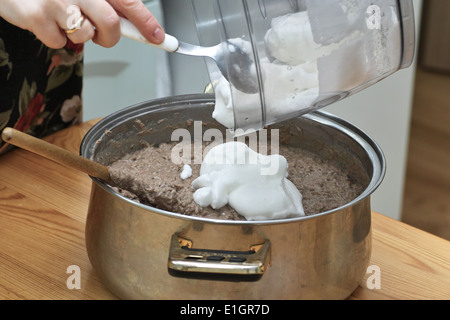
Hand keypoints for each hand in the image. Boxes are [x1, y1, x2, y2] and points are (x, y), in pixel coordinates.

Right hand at [0, 0, 164, 47]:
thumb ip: (105, 2)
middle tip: (101, 35)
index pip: (128, 1)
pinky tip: (46, 20)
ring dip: (80, 35)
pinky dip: (55, 38)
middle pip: (110, 25)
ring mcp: (56, 2)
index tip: (159, 38)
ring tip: (64, 18)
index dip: (146, 22)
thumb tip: (134, 24)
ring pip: (86, 36)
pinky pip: (59, 43)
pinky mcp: (36, 16)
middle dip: (109, 38)